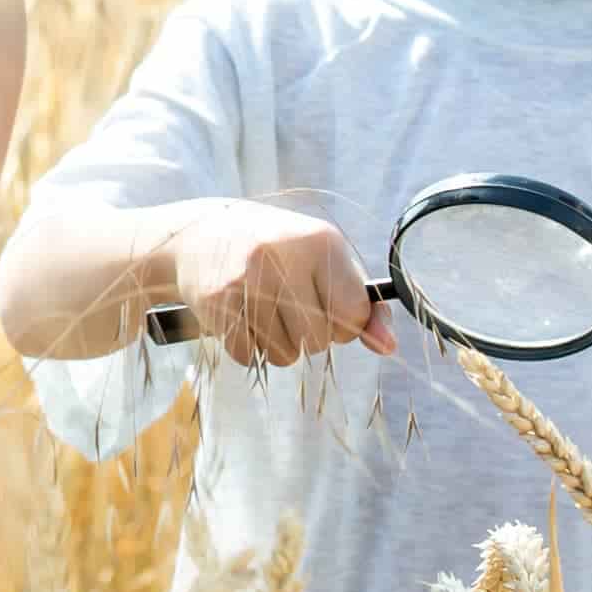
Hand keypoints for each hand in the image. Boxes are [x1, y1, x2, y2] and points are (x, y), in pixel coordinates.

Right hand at [160, 203, 396, 368]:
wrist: (202, 234)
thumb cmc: (280, 251)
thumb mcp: (325, 260)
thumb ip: (363, 303)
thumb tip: (389, 347)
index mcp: (320, 241)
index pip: (354, 315)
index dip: (347, 325)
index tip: (331, 310)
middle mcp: (282, 255)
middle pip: (320, 340)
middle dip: (311, 336)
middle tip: (292, 308)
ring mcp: (246, 278)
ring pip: (285, 355)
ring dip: (281, 346)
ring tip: (266, 311)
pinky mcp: (217, 301)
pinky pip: (250, 357)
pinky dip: (250, 347)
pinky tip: (242, 316)